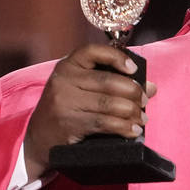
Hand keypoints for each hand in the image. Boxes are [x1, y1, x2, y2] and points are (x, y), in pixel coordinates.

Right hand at [24, 44, 157, 177]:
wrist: (38, 138)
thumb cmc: (66, 109)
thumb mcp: (80, 89)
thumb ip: (112, 82)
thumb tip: (151, 86)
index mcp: (67, 66)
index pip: (92, 51)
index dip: (116, 57)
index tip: (133, 69)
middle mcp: (64, 81)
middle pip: (108, 82)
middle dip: (133, 92)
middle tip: (144, 100)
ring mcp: (65, 102)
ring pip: (109, 104)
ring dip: (132, 112)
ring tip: (142, 118)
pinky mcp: (70, 123)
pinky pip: (104, 123)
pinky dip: (123, 127)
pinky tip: (133, 130)